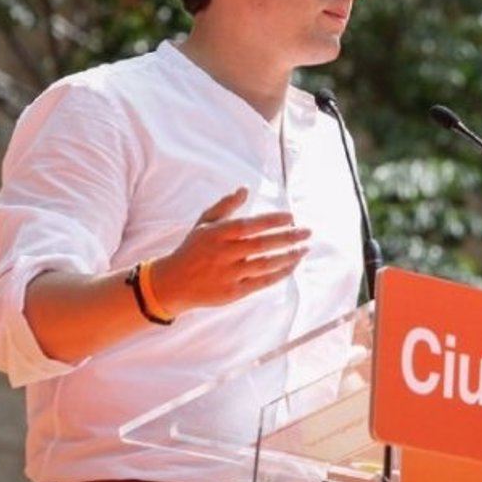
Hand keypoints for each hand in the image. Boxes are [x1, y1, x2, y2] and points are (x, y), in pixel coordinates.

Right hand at [148, 187, 310, 316]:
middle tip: (308, 232)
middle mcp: (223, 254)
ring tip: (305, 249)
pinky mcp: (233, 292)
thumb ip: (225, 206)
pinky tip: (292, 265)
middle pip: (262, 245)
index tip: (291, 217)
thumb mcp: (204, 223)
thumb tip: (245, 189)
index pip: (250, 225)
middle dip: (288, 238)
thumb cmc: (193, 249)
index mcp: (217, 234)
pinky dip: (279, 274)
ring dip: (288, 257)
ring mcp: (228, 274)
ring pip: (265, 265)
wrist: (173, 283)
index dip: (272, 221)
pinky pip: (262, 283)